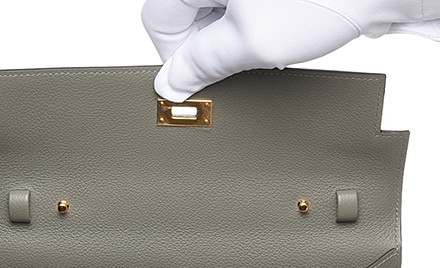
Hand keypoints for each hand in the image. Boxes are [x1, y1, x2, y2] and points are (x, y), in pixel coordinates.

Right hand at [142, 0, 439, 100]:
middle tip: (241, 61)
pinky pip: (244, 10)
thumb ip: (202, 64)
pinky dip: (256, 27)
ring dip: (235, 39)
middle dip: (210, 47)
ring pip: (217, 14)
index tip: (200, 78)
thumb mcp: (250, 41)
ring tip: (269, 44)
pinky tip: (281, 33)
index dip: (176, 56)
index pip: (158, 20)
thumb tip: (171, 84)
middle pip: (187, 15)